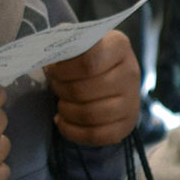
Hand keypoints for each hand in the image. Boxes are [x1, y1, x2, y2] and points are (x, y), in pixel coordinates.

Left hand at [47, 30, 141, 145]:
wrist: (113, 77)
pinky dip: (72, 131)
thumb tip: (47, 59)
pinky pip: (95, 135)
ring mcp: (131, 101)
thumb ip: (66, 47)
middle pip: (85, 90)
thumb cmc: (88, 58)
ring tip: (61, 103)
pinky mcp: (126, 125)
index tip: (53, 70)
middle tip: (55, 86)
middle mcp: (130, 73)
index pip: (88, 62)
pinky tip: (62, 121)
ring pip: (90, 114)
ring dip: (66, 111)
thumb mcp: (80, 44)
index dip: (63, 70)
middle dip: (61, 90)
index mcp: (118, 46)